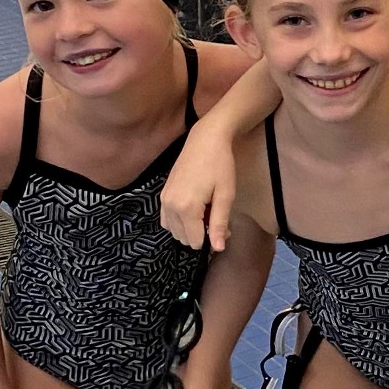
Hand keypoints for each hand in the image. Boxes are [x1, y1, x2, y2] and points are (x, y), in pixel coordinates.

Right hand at [159, 133, 238, 251]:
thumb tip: (218, 248)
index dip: (212, 239)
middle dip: (201, 234)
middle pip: (184, 238)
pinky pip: (167, 219)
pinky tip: (193, 209)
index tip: (224, 227)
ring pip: (174, 231)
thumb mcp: (225, 195)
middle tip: (216, 217)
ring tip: (206, 211)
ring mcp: (163, 200)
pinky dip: (179, 221)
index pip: (196, 241)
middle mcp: (170, 206)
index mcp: (186, 208)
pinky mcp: (162, 194)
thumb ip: (220, 223)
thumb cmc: (220, 166)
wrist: (205, 140)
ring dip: (190, 228)